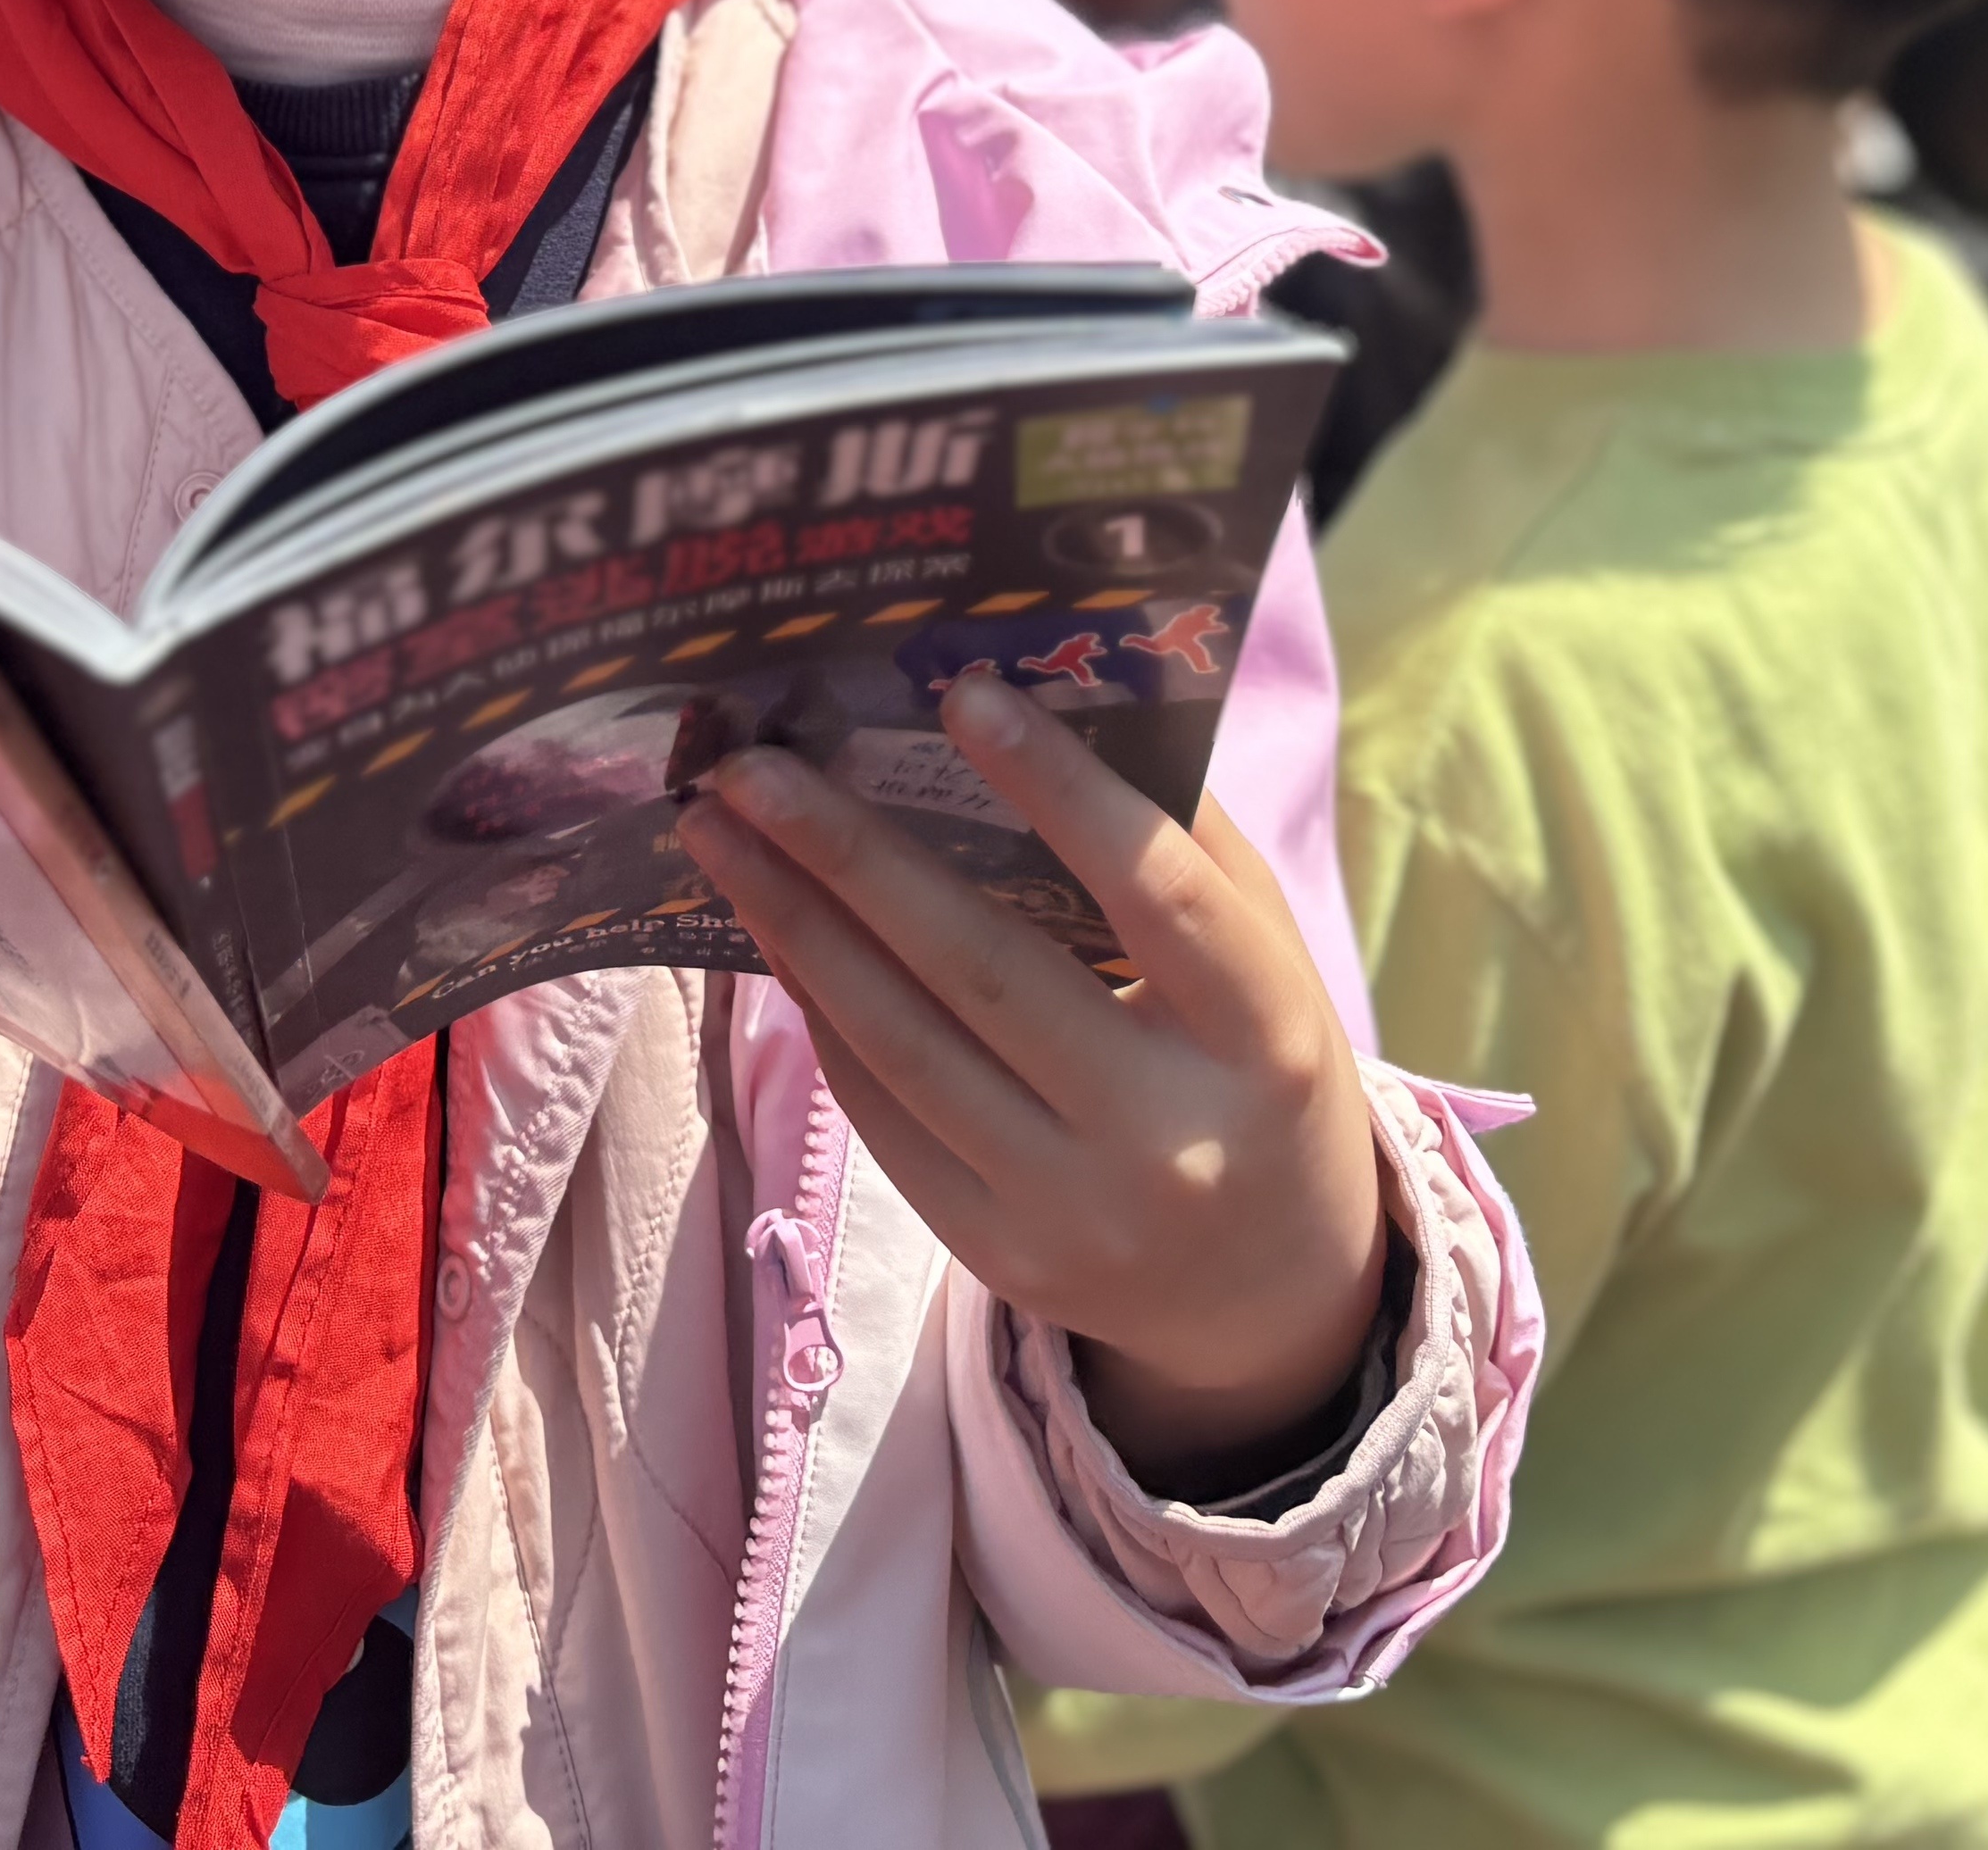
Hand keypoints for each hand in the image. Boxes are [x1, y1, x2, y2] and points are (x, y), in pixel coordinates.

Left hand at [674, 668, 1389, 1492]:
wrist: (1271, 1293)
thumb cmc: (1257, 1071)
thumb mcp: (1268, 959)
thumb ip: (1183, 842)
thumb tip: (1054, 703)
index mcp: (1267, 1035)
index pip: (1156, 894)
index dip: (1060, 791)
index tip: (961, 694)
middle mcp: (1171, 1135)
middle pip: (987, 974)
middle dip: (851, 859)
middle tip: (749, 766)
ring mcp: (1077, 1209)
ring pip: (907, 1050)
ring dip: (796, 930)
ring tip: (716, 834)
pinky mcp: (1002, 1259)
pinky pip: (887, 1120)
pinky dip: (825, 1015)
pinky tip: (775, 932)